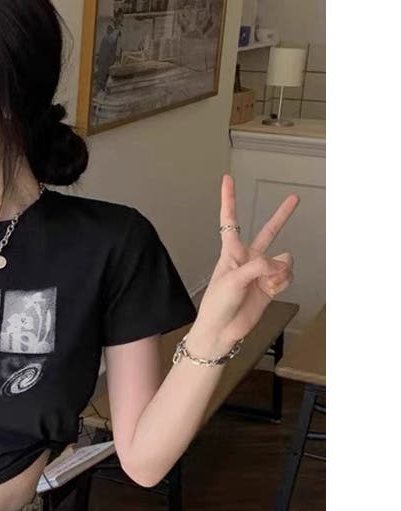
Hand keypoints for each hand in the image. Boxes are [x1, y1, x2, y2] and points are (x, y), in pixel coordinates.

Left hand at [195, 174, 297, 349]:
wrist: (221, 331)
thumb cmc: (217, 305)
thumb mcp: (233, 280)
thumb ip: (258, 267)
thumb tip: (280, 262)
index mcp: (230, 252)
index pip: (230, 221)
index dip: (229, 200)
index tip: (227, 179)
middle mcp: (248, 259)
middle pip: (267, 231)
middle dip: (282, 215)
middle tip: (294, 198)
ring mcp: (261, 272)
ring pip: (283, 260)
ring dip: (279, 271)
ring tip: (266, 283)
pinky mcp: (271, 285)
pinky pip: (286, 276)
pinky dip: (281, 283)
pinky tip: (271, 290)